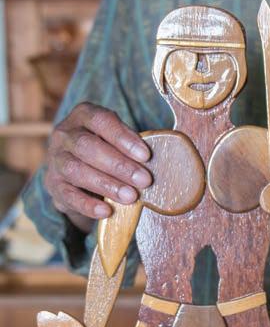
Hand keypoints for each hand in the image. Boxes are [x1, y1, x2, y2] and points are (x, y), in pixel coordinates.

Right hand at [45, 103, 151, 232]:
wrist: (75, 173)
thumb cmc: (106, 151)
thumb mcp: (117, 140)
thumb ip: (132, 146)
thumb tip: (159, 162)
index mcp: (83, 116)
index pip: (101, 121)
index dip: (123, 137)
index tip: (146, 155)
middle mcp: (64, 135)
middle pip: (87, 146)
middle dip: (119, 165)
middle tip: (145, 181)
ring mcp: (55, 160)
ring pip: (76, 170)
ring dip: (106, 184)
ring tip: (131, 197)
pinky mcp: (53, 185)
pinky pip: (68, 195)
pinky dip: (88, 205)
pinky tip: (107, 211)